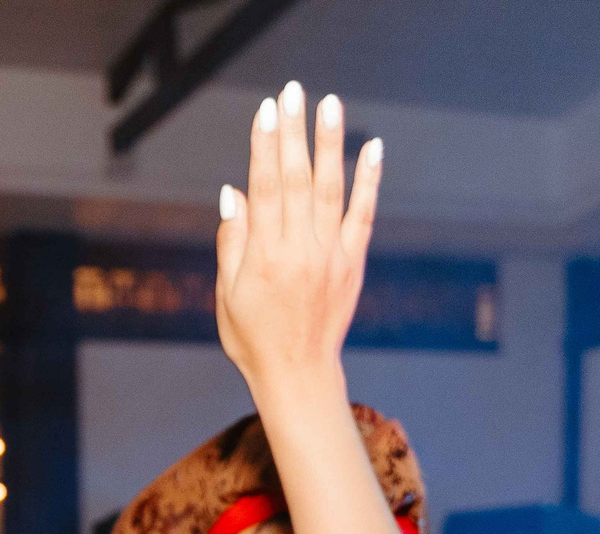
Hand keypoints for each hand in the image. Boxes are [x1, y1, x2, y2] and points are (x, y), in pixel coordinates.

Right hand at [213, 82, 378, 398]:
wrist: (298, 376)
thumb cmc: (253, 337)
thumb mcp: (227, 293)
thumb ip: (232, 241)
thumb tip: (233, 191)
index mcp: (263, 257)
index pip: (264, 188)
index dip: (264, 146)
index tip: (267, 111)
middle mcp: (298, 251)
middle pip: (296, 179)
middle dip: (294, 132)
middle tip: (294, 92)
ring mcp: (330, 255)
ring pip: (330, 189)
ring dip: (330, 144)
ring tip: (330, 104)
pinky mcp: (352, 263)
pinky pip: (362, 214)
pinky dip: (369, 180)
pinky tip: (372, 148)